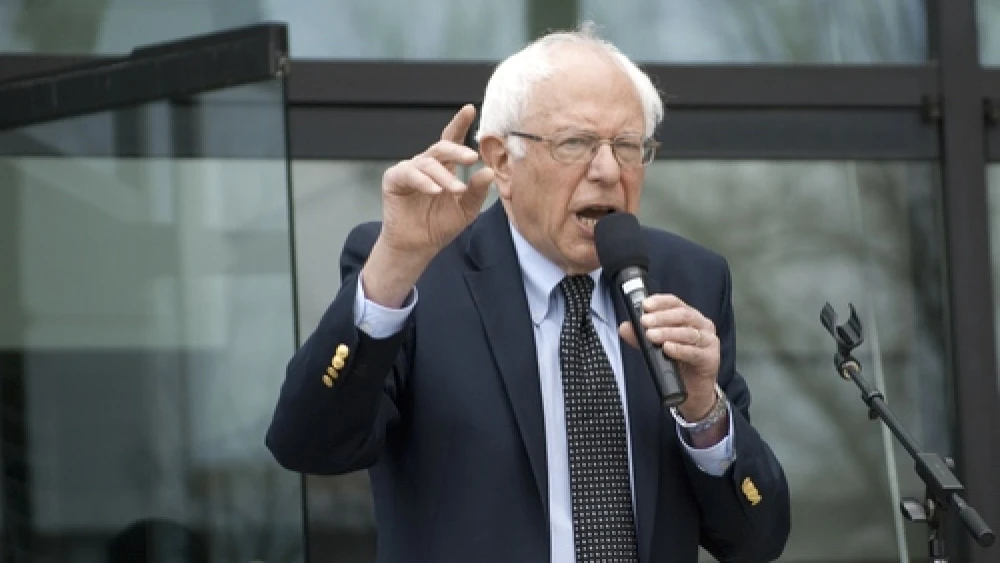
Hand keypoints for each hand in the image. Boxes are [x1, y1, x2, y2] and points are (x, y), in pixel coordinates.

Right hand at [380, 104, 494, 257]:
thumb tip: (488, 171)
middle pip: (442, 147)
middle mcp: (426, 164)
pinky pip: (409, 174)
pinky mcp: (394, 179)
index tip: (470, 109)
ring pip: (428, 163)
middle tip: (472, 157)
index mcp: (444, 167)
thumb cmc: (440, 225)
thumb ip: (476, 191)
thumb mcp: (466, 210)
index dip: (460, 124)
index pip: (452, 140)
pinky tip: (434, 190)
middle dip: (457, 150)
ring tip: (456, 190)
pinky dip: (423, 181)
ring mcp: (409, 170)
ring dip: (444, 176)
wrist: (418, 247)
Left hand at [618, 294, 719, 421]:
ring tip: (651, 336)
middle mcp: (702, 325)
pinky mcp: (711, 358)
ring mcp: (709, 341)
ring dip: (667, 333)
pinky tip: (667, 348)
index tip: (645, 305)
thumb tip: (624, 327)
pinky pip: (694, 352)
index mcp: (689, 317)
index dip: (660, 302)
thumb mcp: (655, 347)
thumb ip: (641, 337)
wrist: (692, 391)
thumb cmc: (677, 363)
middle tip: (644, 322)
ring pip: (688, 332)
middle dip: (661, 317)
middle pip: (683, 315)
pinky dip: (680, 349)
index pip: (675, 302)